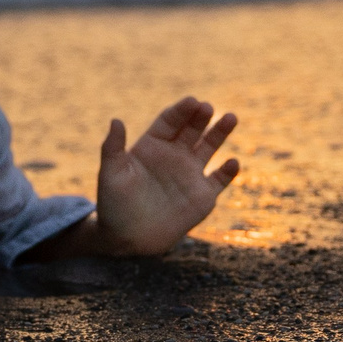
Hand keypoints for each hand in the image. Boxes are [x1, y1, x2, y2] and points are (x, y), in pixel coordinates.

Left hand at [91, 96, 239, 255]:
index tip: (191, 101)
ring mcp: (189, 174)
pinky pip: (219, 180)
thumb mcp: (110, 175)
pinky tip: (232, 163)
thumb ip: (112, 148)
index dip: (180, 111)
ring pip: (209, 147)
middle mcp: (173, 155)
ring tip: (230, 117)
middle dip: (200, 117)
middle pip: (191, 129)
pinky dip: (228, 172)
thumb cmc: (114, 205)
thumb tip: (116, 120)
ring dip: (220, 133)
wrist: (126, 239)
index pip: (169, 122)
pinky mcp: (202, 196)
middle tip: (208, 108)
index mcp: (152, 146)